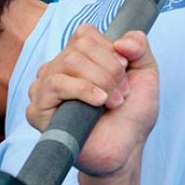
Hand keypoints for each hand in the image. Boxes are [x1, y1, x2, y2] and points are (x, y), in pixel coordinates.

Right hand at [27, 24, 158, 177]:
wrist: (125, 149)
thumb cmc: (131, 114)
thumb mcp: (146, 72)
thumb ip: (140, 46)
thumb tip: (122, 40)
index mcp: (78, 57)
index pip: (85, 34)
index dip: (109, 50)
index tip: (124, 70)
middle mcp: (57, 69)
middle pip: (79, 48)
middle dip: (109, 69)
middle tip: (122, 93)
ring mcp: (44, 88)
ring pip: (69, 62)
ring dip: (100, 81)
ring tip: (113, 102)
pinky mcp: (38, 110)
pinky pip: (56, 84)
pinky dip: (83, 90)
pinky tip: (99, 103)